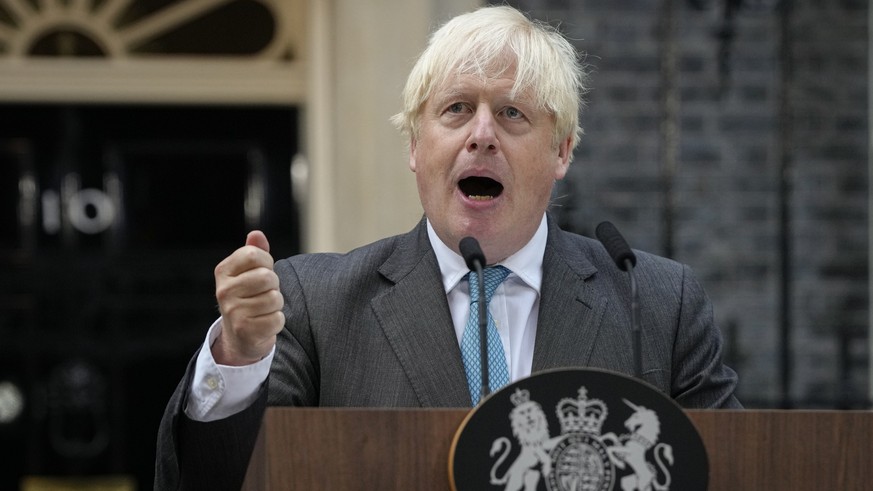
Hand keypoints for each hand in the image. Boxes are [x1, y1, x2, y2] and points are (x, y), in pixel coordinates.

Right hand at [212, 231, 283, 365]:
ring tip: (263, 309)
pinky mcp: (245, 330)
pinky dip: (276, 321)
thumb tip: (257, 234)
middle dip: (273, 285)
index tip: (262, 272)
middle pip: (267, 277)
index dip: (267, 262)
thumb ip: (254, 251)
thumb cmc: (249, 297)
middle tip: (264, 294)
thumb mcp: (248, 272)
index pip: (255, 254)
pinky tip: (264, 323)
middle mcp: (224, 291)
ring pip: (274, 298)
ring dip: (276, 305)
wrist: (239, 336)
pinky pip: (277, 319)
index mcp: (223, 271)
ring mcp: (233, 311)